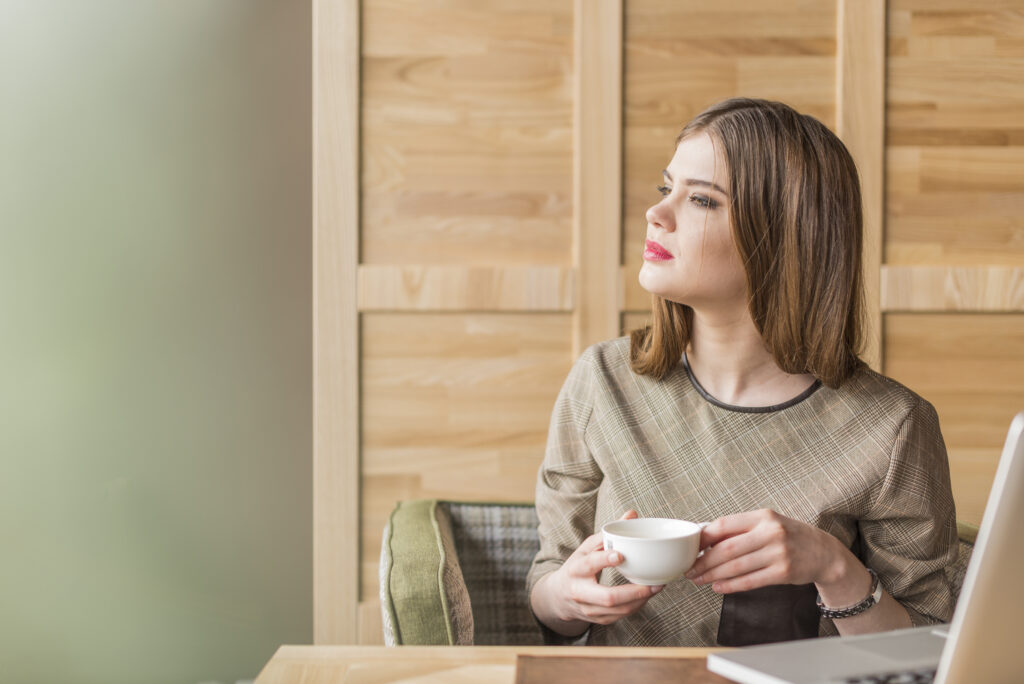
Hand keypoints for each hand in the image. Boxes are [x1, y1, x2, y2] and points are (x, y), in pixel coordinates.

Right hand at [544, 510, 663, 626]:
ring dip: (640, 600)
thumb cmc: (577, 567)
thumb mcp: (586, 549)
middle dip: (634, 592)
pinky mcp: (598, 620)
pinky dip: (636, 606)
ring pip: (618, 610)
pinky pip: (620, 616)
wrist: (558, 597)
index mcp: (576, 569)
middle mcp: (580, 592)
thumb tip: (631, 514)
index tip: (621, 555)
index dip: (605, 560)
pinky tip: (646, 596)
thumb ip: (608, 534)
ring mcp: (589, 609)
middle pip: (608, 596)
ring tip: (656, 588)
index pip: (590, 564)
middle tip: (653, 584)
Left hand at [684, 508, 847, 593]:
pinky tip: (718, 587)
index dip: (704, 537)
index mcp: (762, 516)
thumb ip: (740, 529)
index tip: (690, 547)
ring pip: (737, 567)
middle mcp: (770, 532)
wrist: (823, 552)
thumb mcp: (767, 524)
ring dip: (714, 575)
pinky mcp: (784, 573)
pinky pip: (751, 581)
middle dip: (704, 561)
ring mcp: (778, 553)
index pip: (725, 524)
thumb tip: (705, 538)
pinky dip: (731, 585)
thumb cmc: (788, 536)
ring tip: (700, 580)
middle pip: (727, 549)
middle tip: (690, 570)